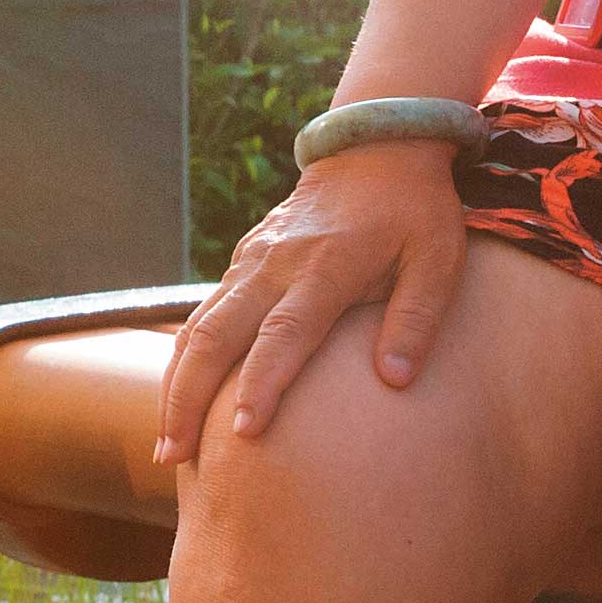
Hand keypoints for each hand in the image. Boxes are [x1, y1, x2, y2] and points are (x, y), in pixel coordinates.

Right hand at [154, 139, 476, 461]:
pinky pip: (204, 312)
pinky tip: (176, 396)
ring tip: (164, 445)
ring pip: (199, 326)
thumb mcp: (437, 259)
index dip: (262, 382)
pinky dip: (184, 358)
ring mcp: (254, 258)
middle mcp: (278, 263)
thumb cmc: (415, 211)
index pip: (285, 332)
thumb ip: (417, 318)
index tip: (242, 432)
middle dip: (189, 396)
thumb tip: (394, 381)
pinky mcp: (245, 258)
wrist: (377, 146)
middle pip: (218, 334)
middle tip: (171, 456)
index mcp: (327, 266)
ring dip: (176, 384)